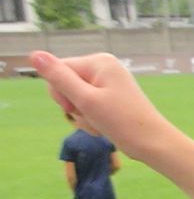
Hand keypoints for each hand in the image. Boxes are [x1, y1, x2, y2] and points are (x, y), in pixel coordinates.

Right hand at [32, 52, 178, 165]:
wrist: (153, 144)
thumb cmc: (122, 122)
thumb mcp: (85, 99)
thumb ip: (58, 78)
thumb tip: (34, 54)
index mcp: (99, 61)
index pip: (58, 70)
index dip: (61, 92)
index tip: (78, 106)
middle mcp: (104, 68)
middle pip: (66, 85)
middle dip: (73, 105)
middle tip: (92, 116)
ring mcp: (108, 83)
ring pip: (76, 99)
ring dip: (83, 116)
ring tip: (101, 123)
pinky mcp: (111, 98)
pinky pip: (88, 107)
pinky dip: (92, 120)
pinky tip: (105, 127)